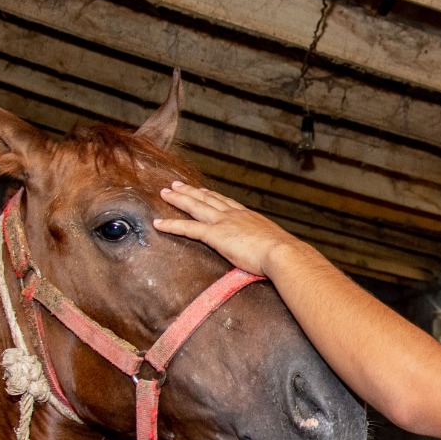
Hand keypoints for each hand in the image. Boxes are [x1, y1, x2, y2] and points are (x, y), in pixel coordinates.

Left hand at [153, 182, 308, 277]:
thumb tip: (268, 253)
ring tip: (165, 193)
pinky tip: (158, 223)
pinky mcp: (215, 235)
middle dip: (190, 191)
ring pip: (195, 206)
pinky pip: (188, 228)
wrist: (282, 252)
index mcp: (247, 216)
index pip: (225, 202)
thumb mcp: (273, 244)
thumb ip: (264, 245)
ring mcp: (223, 222)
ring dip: (178, 199)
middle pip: (207, 199)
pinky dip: (171, 224)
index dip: (211, 195)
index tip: (202, 190)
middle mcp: (233, 214)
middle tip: (176, 185)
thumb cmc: (282, 254)